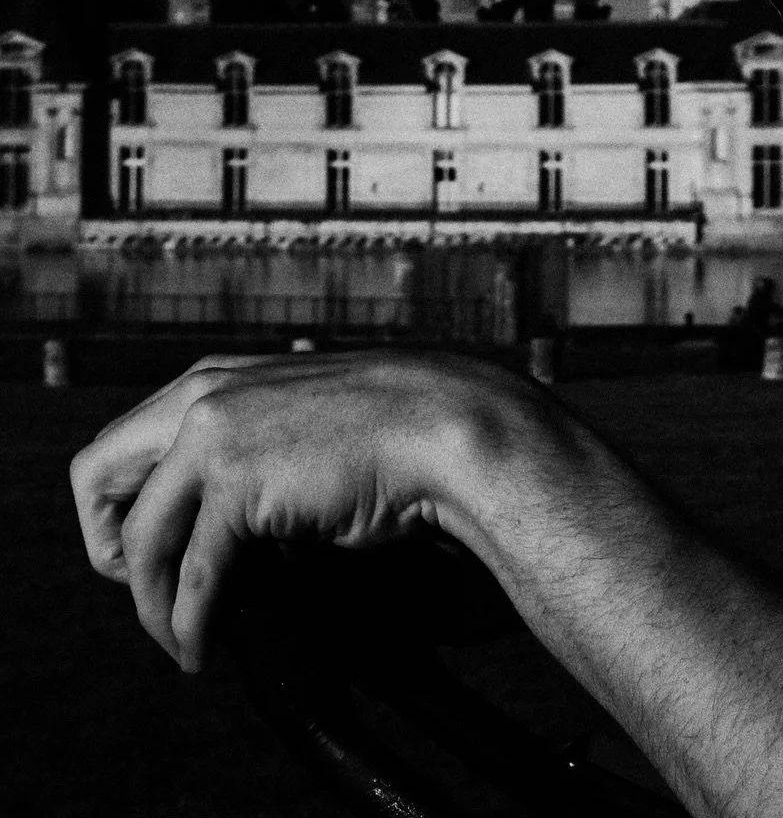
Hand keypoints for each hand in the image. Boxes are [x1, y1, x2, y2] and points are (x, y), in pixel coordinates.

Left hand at [70, 350, 490, 673]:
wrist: (443, 426)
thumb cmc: (385, 432)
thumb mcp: (293, 424)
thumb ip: (244, 453)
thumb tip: (206, 523)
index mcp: (212, 380)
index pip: (119, 446)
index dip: (122, 509)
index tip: (159, 556)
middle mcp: (201, 398)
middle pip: (94, 478)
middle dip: (111, 549)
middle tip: (150, 593)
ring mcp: (215, 436)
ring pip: (138, 540)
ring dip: (152, 606)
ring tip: (181, 641)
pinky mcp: (239, 483)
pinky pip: (190, 575)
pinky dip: (188, 625)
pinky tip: (202, 649)